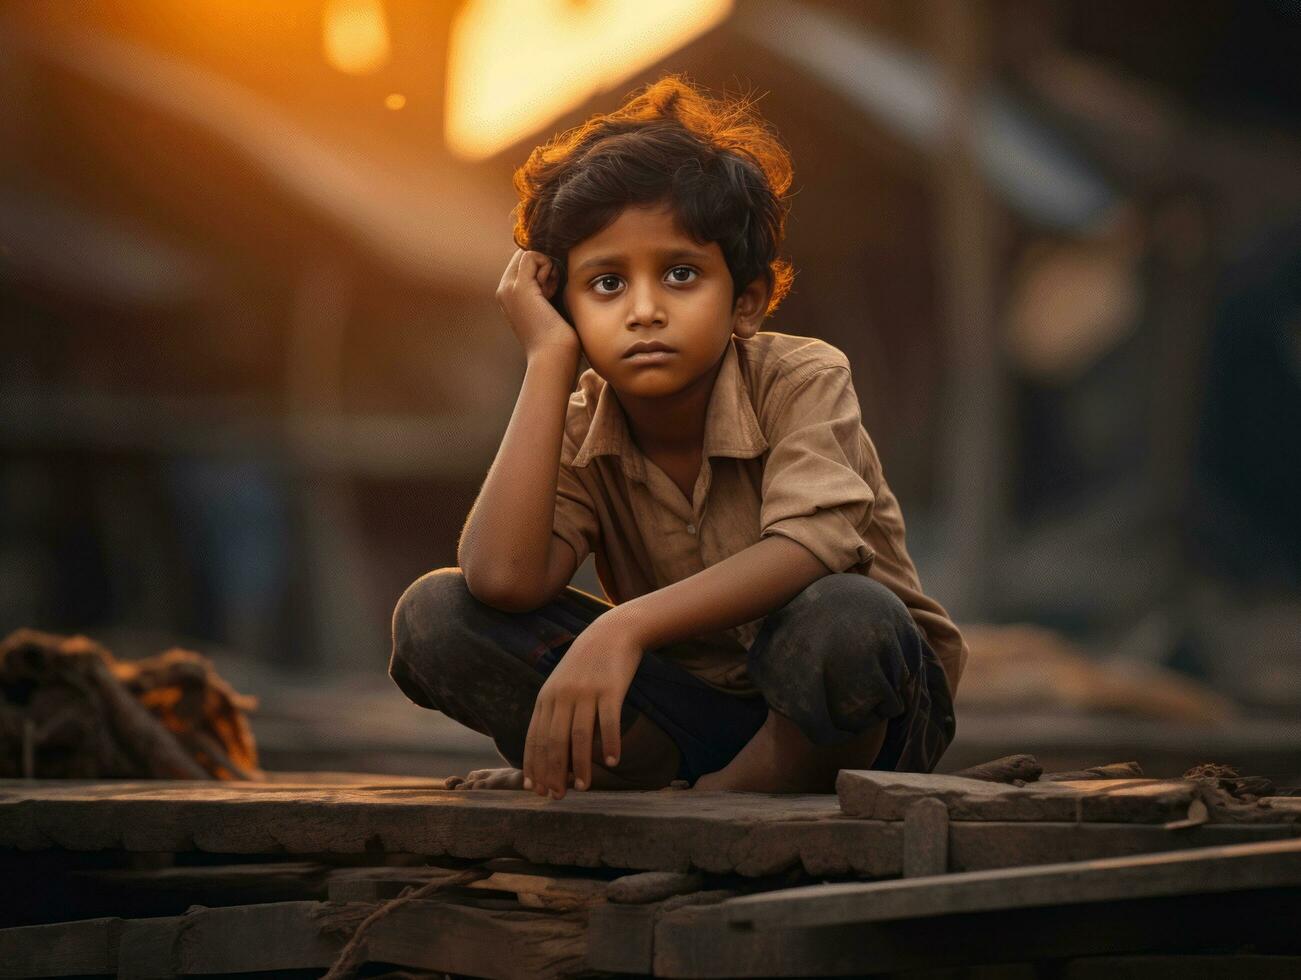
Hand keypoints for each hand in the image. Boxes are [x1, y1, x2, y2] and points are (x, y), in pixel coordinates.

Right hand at [495, 248, 579, 359]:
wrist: (553, 358)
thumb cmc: (558, 339)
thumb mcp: (551, 307)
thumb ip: (547, 287)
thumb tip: (558, 264)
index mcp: (510, 296)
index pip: (524, 261)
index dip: (543, 267)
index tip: (552, 292)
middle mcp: (504, 290)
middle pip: (525, 255)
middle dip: (545, 265)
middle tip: (552, 292)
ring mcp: (508, 288)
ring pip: (529, 253)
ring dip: (547, 268)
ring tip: (551, 293)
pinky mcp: (518, 287)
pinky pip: (532, 255)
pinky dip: (548, 267)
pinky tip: (551, 290)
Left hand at [523, 611, 644, 799]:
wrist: (612, 633)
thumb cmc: (586, 666)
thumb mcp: (561, 686)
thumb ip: (553, 714)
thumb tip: (549, 753)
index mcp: (547, 697)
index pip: (535, 738)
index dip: (534, 766)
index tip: (536, 789)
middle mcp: (563, 696)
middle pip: (553, 742)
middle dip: (553, 772)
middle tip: (557, 796)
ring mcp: (586, 692)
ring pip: (579, 737)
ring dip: (580, 766)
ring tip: (582, 787)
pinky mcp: (610, 689)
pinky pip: (608, 722)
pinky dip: (610, 744)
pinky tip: (613, 761)